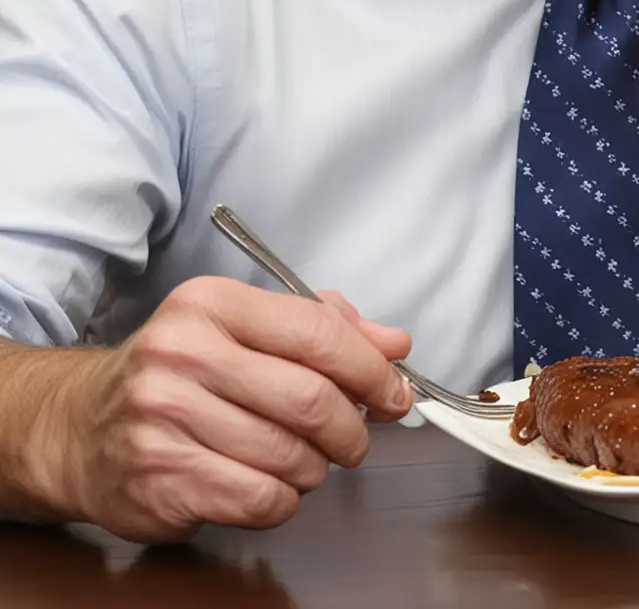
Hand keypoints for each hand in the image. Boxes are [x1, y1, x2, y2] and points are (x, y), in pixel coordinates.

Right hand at [48, 276, 412, 541]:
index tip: (394, 391)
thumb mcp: (244, 326)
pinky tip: (272, 485)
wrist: (77, 427)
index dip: (371, 368)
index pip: (318, 333)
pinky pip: (260, 499)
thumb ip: (324, 327)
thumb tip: (396, 344)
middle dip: (353, 427)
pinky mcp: (160, 480)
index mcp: (212, 305)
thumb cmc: (179, 374)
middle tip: (357, 437)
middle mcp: (184, 356)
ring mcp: (165, 420)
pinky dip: (284, 499)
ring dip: (318, 467)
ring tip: (308, 459)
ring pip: (290, 455)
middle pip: (311, 399)